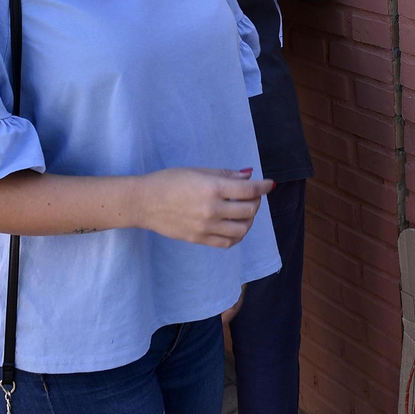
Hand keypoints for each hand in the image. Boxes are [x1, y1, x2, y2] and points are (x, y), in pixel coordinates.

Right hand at [138, 168, 271, 247]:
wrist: (144, 202)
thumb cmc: (169, 181)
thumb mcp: (198, 171)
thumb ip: (225, 175)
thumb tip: (248, 176)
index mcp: (212, 188)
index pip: (248, 190)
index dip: (263, 187)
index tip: (270, 184)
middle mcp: (212, 209)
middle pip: (249, 210)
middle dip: (256, 201)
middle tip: (253, 196)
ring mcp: (206, 227)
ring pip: (242, 229)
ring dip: (249, 220)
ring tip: (245, 212)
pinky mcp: (199, 239)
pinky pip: (227, 242)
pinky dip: (237, 235)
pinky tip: (236, 226)